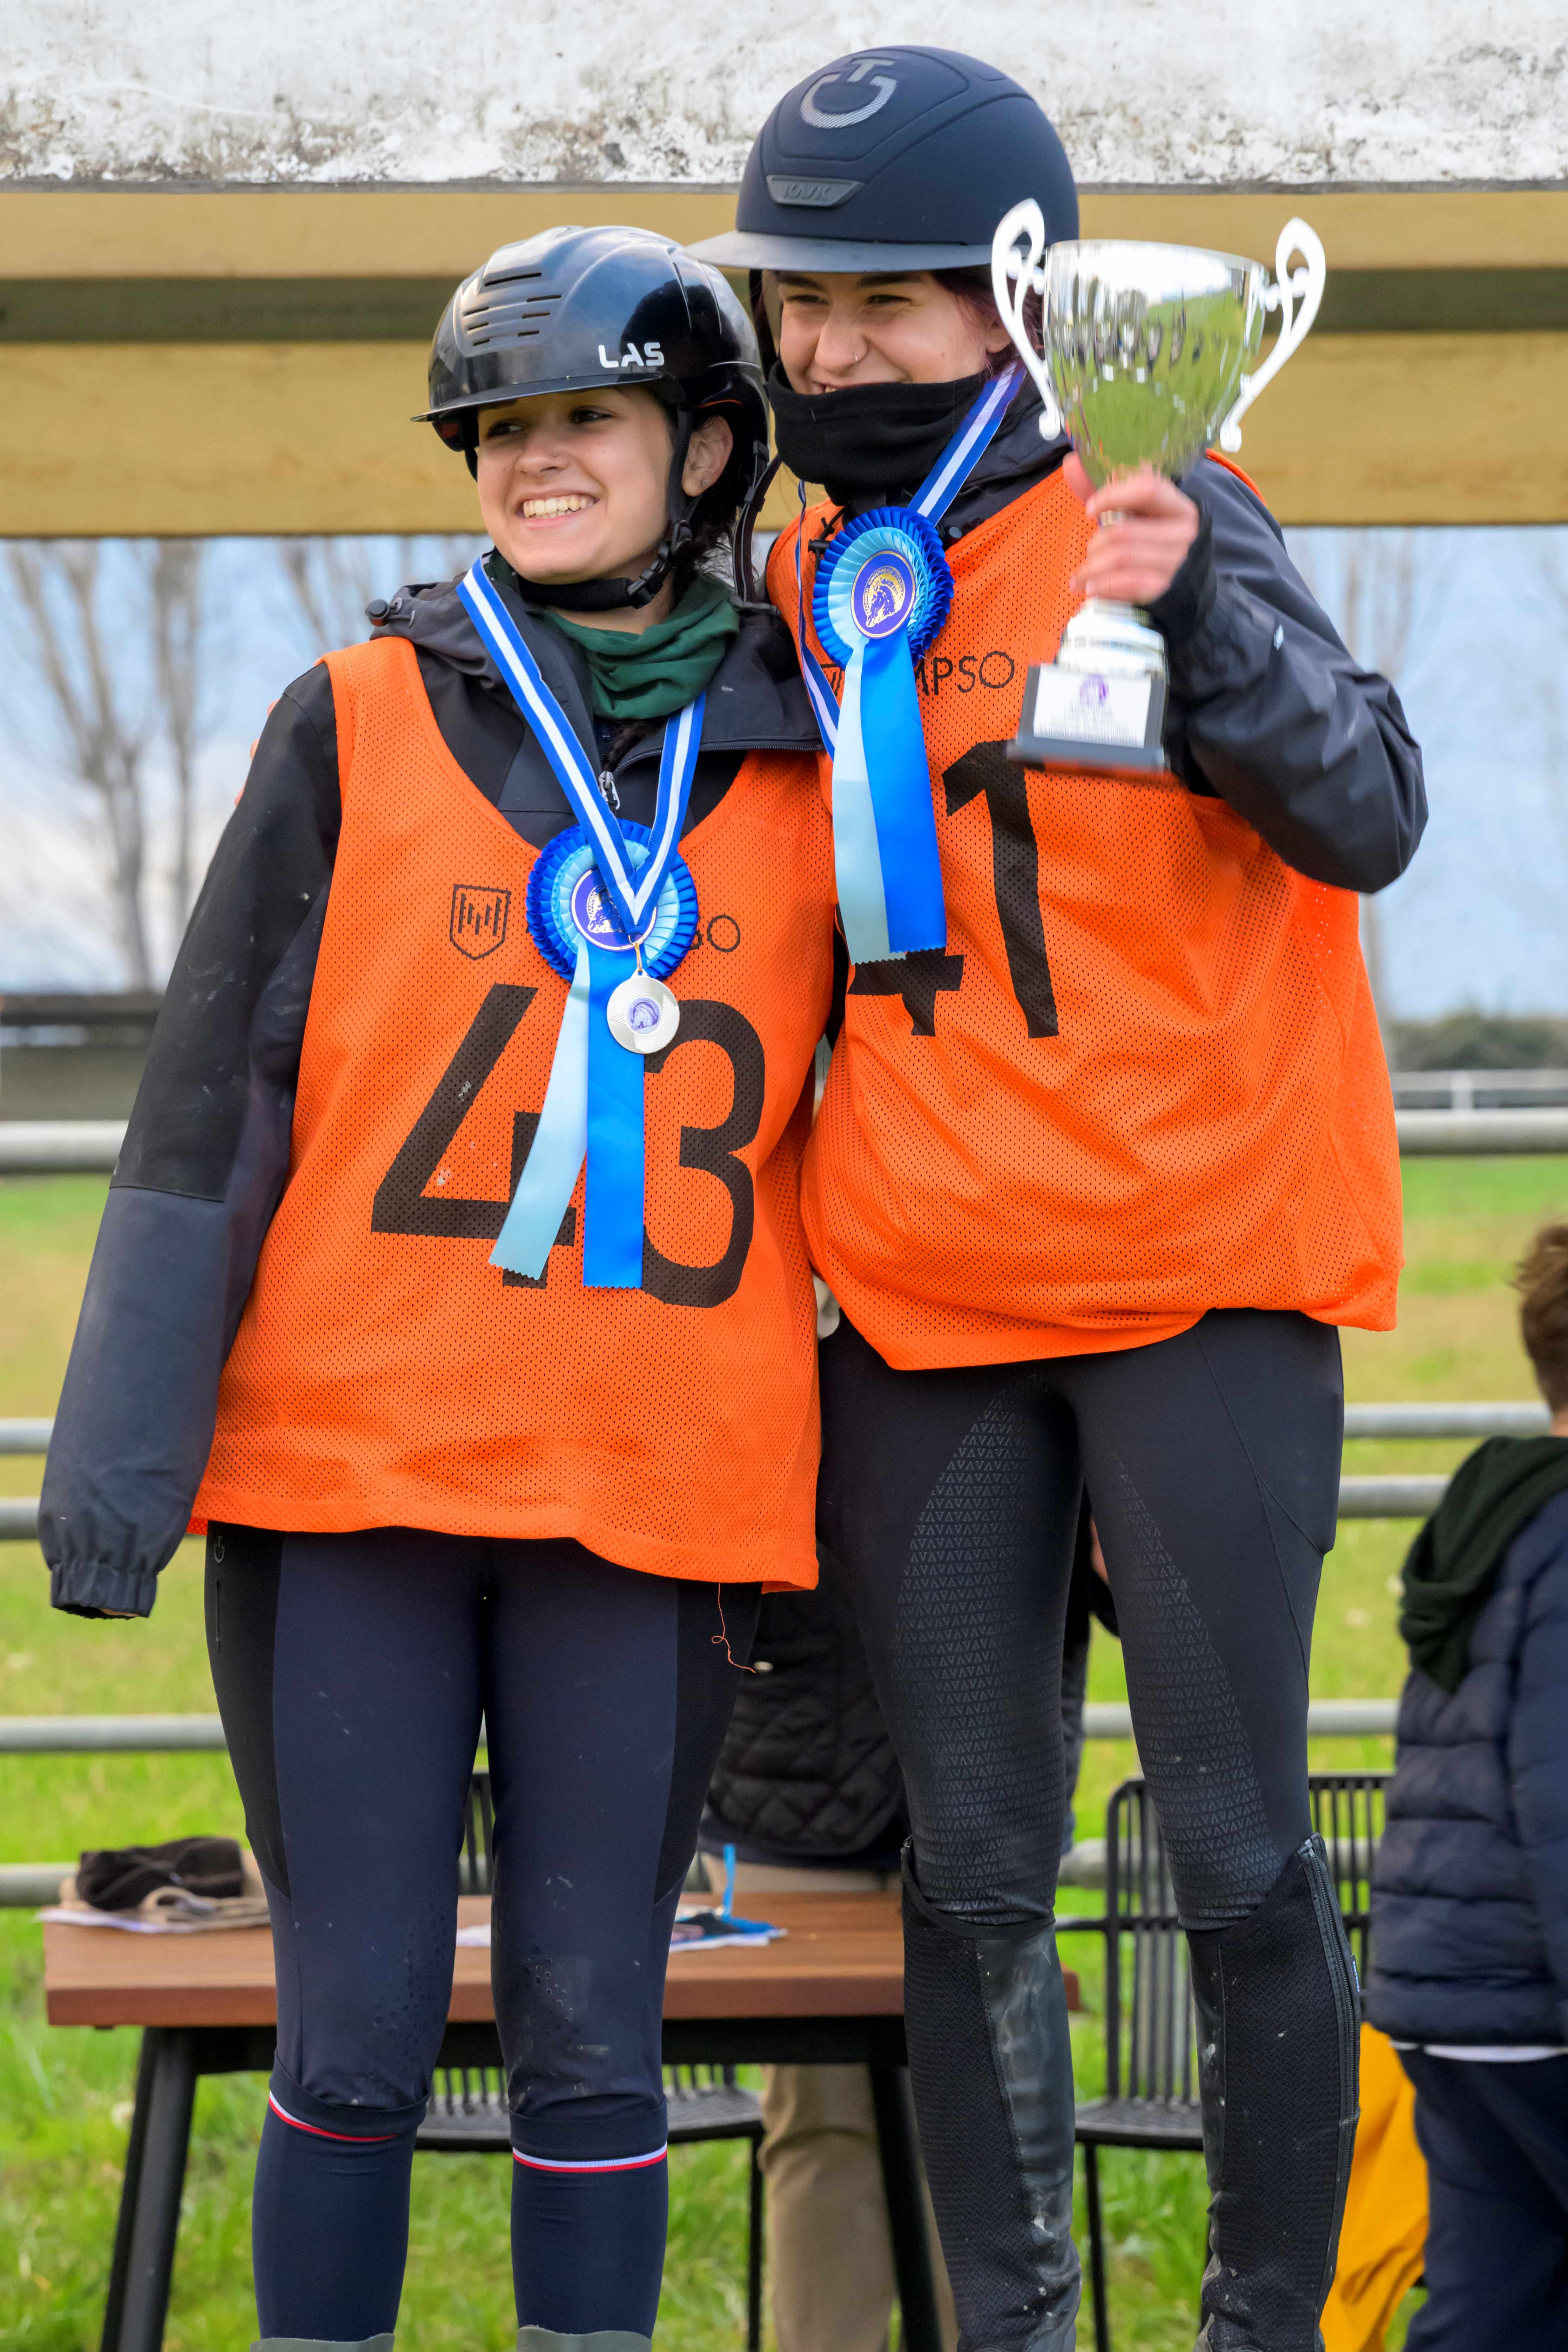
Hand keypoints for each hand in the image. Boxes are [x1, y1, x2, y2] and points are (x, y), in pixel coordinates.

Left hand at [1064, 455, 1199, 605]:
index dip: (1113, 496)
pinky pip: (1127, 583)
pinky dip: (1103, 586)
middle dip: (1096, 544)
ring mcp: (1175, 562)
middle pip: (1125, 531)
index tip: (1090, 509)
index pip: (1147, 489)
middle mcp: (1182, 532)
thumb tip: (1071, 463)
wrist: (1178, 581)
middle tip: (1088, 552)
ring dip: (1093, 568)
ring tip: (1082, 576)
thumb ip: (1105, 491)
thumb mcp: (1132, 514)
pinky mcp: (1164, 587)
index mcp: (1177, 506)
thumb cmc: (1148, 541)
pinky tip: (1091, 588)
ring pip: (1122, 557)